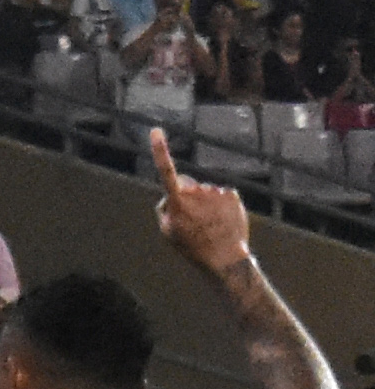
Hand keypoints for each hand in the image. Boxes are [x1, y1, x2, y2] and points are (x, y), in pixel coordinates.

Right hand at [150, 127, 251, 272]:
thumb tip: (167, 196)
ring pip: (205, 192)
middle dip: (186, 197)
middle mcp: (198, 191)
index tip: (156, 131)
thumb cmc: (192, 247)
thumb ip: (163, 210)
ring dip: (205, 204)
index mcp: (178, 201)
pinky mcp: (232, 194)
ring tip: (209, 225)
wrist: (225, 257)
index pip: (166, 171)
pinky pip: (221, 196)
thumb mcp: (167, 233)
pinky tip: (221, 222)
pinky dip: (220, 206)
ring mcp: (216, 192)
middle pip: (187, 186)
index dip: (160, 151)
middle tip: (191, 222)